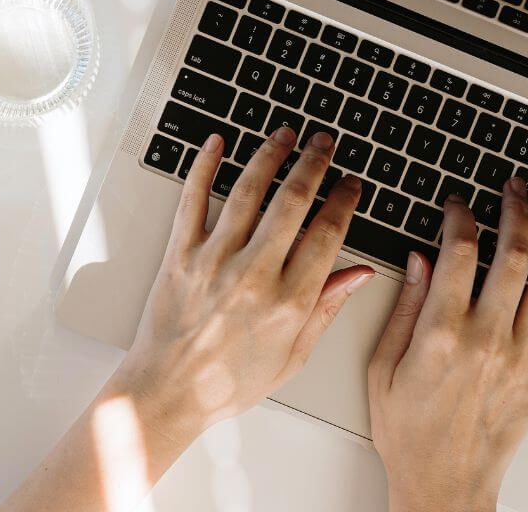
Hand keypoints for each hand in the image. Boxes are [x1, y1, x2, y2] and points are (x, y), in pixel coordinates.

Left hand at [111, 126, 373, 444]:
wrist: (168, 392)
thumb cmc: (229, 382)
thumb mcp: (293, 356)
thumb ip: (326, 309)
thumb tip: (360, 274)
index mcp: (288, 303)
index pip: (327, 234)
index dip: (344, 201)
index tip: (351, 184)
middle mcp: (253, 276)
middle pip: (293, 201)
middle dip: (314, 163)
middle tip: (324, 143)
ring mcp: (213, 261)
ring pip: (248, 190)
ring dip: (270, 154)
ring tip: (285, 134)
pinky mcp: (180, 254)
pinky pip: (193, 199)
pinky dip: (204, 166)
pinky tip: (217, 144)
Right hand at [368, 179, 527, 511]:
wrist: (444, 483)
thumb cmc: (408, 432)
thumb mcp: (383, 366)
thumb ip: (404, 308)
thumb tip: (420, 260)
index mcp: (442, 332)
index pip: (460, 251)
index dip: (460, 216)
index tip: (457, 204)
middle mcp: (488, 339)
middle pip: (512, 254)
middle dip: (514, 210)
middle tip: (513, 189)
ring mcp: (521, 357)